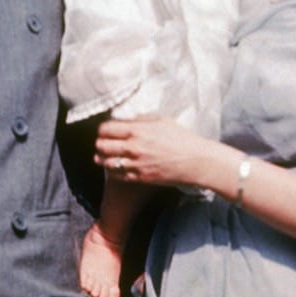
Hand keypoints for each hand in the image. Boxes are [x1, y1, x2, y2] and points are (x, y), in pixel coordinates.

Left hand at [96, 115, 216, 189]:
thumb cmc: (181, 138)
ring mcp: (135, 164)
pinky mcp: (139, 177)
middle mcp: (133, 147)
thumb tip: (124, 119)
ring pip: (105, 162)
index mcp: (137, 130)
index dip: (103, 129)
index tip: (106, 130)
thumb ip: (140, 120)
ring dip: (103, 158)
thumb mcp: (161, 120)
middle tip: (104, 143)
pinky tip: (117, 165)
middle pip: (101, 145)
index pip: (105, 129)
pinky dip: (112, 170)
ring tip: (106, 155)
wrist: (195, 161)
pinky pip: (116, 175)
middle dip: (100, 143)